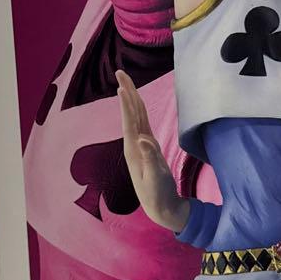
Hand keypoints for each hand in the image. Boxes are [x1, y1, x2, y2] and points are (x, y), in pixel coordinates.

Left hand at [116, 70, 188, 231]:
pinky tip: (137, 103)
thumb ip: (150, 157)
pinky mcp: (148, 147)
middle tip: (120, 72)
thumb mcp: (156, 177)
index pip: (129, 122)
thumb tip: (142, 138)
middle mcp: (135, 144)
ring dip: (131, 98)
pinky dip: (140, 110)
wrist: (160, 207)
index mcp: (134, 149)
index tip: (121, 86)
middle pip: (131, 113)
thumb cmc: (158, 193)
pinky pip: (143, 123)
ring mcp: (141, 145)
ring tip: (126, 82)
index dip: (126, 104)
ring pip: (136, 116)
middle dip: (126, 92)